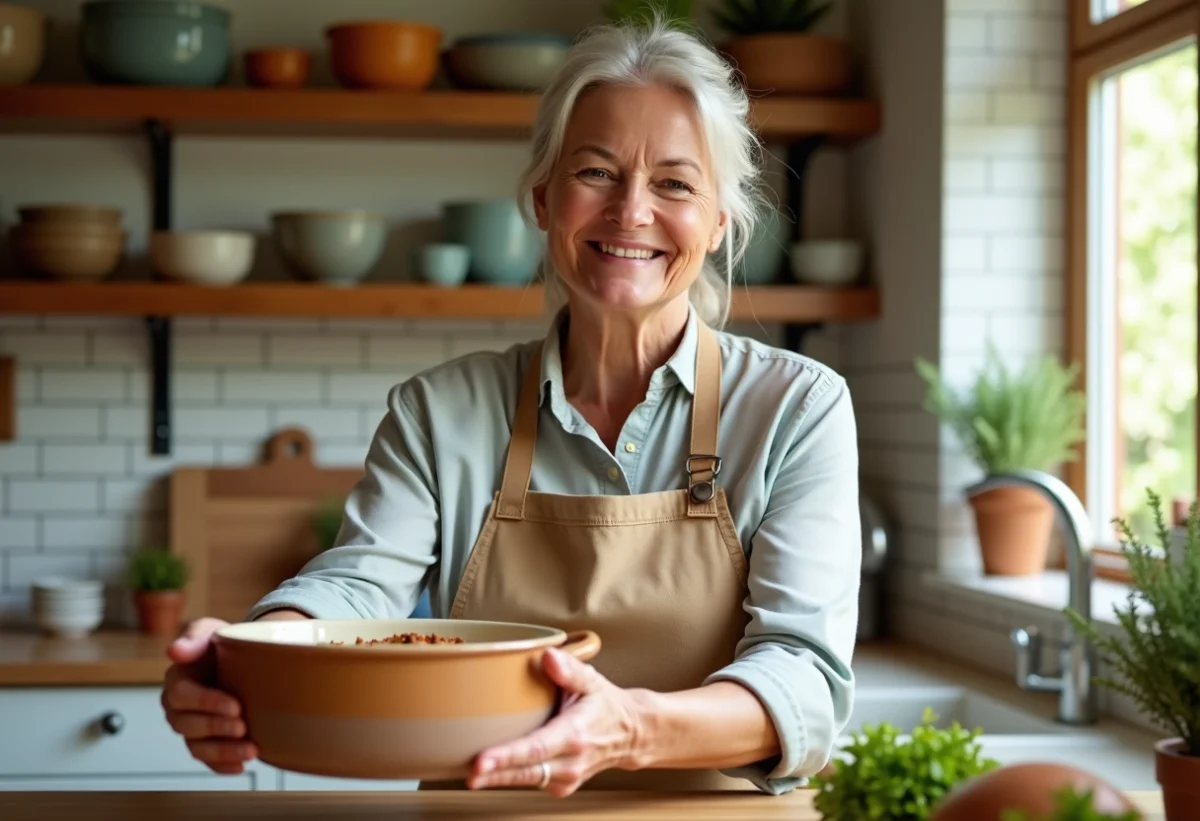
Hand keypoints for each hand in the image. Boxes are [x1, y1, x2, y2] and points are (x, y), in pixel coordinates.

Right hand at [160, 617, 256, 774]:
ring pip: (197, 746)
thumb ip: (194, 637)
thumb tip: (175, 650)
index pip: (182, 695)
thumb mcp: (210, 631)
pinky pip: (207, 760)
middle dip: (216, 727)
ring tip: (250, 750)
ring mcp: (191, 728)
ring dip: (223, 751)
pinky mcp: (205, 742)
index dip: (207, 703)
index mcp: (177, 681)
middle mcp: (178, 708)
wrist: (241, 659)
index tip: (235, 705)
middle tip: (243, 726)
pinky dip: (222, 766)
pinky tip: (240, 766)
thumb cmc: (220, 645)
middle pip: (188, 725)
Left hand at [467, 646, 648, 796]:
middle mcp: (571, 761)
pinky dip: (510, 776)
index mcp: (576, 734)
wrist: (630, 734)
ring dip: (498, 778)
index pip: (537, 748)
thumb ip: (570, 669)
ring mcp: (566, 777)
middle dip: (495, 774)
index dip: (508, 756)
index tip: (482, 760)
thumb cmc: (606, 705)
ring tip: (472, 773)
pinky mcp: (559, 785)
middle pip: (526, 771)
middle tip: (469, 774)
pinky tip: (493, 768)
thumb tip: (548, 656)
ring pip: (526, 780)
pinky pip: (530, 781)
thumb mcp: (593, 681)